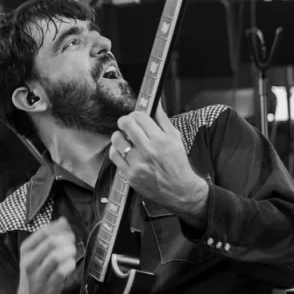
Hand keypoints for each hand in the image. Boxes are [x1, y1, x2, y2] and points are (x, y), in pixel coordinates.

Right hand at [14, 218, 76, 293]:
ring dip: (69, 251)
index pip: (43, 232)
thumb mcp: (34, 256)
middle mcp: (29, 262)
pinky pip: (62, 272)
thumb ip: (48, 238)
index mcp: (25, 250)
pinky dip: (70, 264)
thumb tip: (64, 221)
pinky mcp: (48, 287)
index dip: (59, 228)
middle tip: (73, 241)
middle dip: (66, 239)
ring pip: (56, 256)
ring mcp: (38, 275)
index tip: (68, 229)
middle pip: (51, 242)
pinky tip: (71, 264)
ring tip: (72, 252)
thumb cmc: (33, 276)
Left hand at [109, 103, 208, 221]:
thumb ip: (163, 119)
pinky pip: (114, 156)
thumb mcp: (175, 138)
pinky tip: (122, 150)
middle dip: (125, 121)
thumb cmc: (178, 163)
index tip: (136, 117)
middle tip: (127, 124)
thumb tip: (155, 103)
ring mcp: (137, 164)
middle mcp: (148, 151)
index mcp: (160, 139)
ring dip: (119, 135)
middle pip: (126, 124)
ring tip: (124, 138)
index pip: (139, 116)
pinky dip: (116, 149)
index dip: (136, 114)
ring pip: (117, 139)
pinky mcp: (130, 175)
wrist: (179, 190)